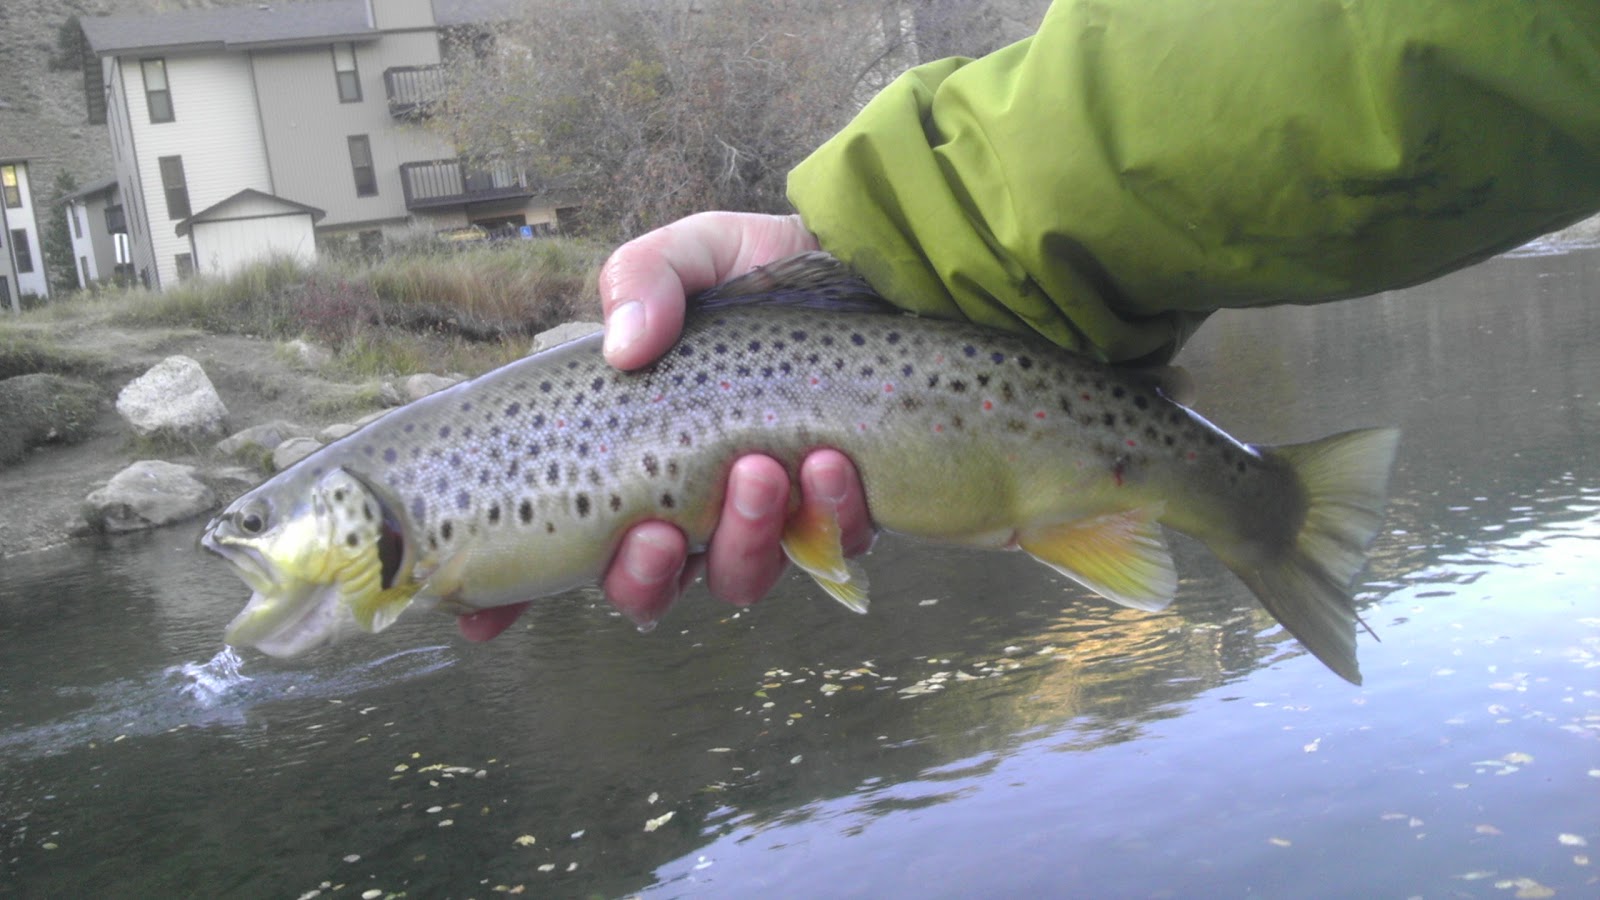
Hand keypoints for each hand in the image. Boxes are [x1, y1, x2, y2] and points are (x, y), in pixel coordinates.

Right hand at [458, 212, 873, 641]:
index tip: (479, 617)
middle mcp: (688, 500)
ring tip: (763, 472)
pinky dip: (827, 515)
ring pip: (736, 580)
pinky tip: (830, 462)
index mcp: (631, 452)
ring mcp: (764, 517)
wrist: (881, 268)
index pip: (556, 541)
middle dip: (647, 574)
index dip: (510, 595)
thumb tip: (623, 349)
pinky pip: (828, 549)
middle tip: (667, 528)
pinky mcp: (838, 514)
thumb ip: (646, 277)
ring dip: (743, 541)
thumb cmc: (769, 272)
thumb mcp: (697, 252)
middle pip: (644, 586)